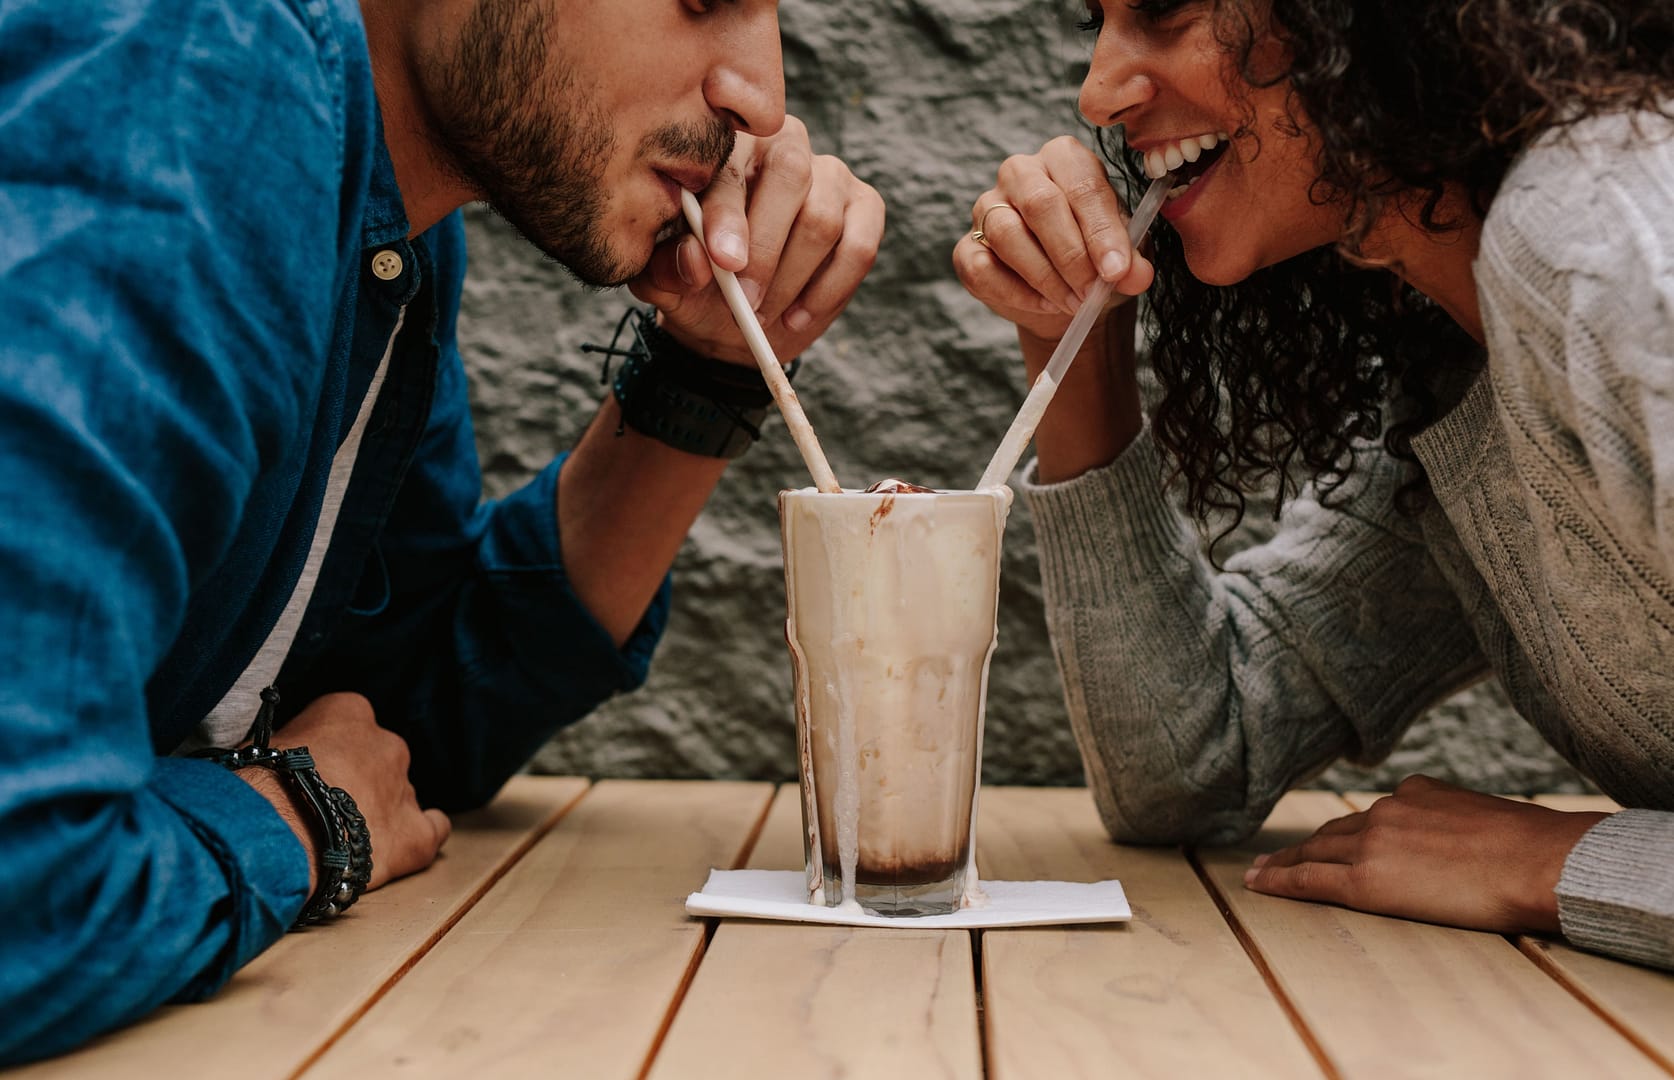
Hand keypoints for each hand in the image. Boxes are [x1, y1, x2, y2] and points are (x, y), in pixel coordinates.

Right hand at [238, 692, 451, 893]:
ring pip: (397, 795)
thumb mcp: (262, 746)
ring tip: (343, 839)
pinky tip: (405, 842)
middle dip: (355, 780)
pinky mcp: (414, 835)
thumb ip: (287, 746)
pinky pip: (432, 830)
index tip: (308, 769)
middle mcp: (387, 743)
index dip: (326, 750)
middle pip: (376, 759)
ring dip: (377, 811)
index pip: (345, 722)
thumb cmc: (257, 786)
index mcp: (350, 711)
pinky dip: (421, 834)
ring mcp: (404, 788)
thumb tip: (279, 761)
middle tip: (322, 807)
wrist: (275, 834)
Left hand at [628, 115, 884, 365]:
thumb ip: (669, 267)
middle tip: (746, 303)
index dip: (728, 214)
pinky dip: (829, 291)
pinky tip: (797, 317)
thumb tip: (695, 260)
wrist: (738, 314)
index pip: (731, 166)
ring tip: (763, 317)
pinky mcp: (866, 207)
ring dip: (791, 280)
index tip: (724, 263)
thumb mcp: (668, 281)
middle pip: (790, 174)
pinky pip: (859, 247)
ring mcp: (831, 174)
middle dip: (766, 248)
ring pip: (822, 219)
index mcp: (727, 145)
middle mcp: (784, 145)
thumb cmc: (700, 284)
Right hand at [953, 135, 1154, 341]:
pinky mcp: (967, 247)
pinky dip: (1017, 293)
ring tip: (1074, 303)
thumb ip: (1131, 262)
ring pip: (1007, 234)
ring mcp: (987, 207)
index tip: (1116, 270)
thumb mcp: (1122, 256)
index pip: (1082, 186)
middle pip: (1040, 204)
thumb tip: (1135, 275)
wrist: (1065, 292)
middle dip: (1070, 255)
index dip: (1101, 231)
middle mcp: (1020, 172)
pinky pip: (983, 268)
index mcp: (1064, 158)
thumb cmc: (1095, 258)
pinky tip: (1045, 304)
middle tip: (1092, 291)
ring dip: (1045, 276)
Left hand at [1243, 775, 1609, 934]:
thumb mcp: (1488, 817)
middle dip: (1304, 845)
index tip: (1326, 839)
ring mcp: (1372, 842)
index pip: (1371, 816)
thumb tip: (1461, 837)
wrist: (1539, 861)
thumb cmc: (1535, 848)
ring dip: (1284, 861)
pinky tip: (1259, 884)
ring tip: (1260, 872)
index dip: (1343, 831)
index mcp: (1416, 793)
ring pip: (1314, 852)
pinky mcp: (1365, 879)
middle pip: (1333, 833)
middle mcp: (1386, 811)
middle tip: (1273, 856)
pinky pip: (1310, 879)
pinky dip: (1279, 880)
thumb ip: (1456, 822)